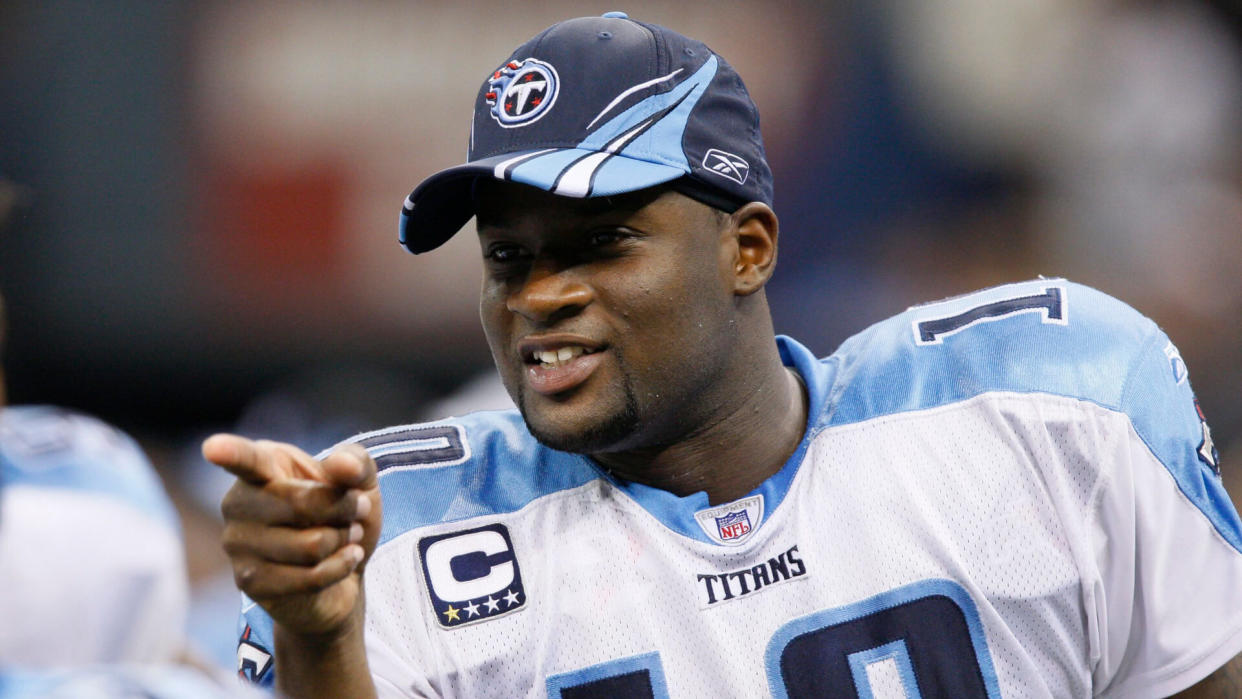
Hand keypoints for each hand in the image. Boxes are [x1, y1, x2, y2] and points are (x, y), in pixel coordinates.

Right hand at [203, 435, 381, 636]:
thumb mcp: (360, 482)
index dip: (230, 452)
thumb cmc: (341, 515)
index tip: (212, 448)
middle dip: (345, 510)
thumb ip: (356, 464)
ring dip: (344, 541)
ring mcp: (237, 544)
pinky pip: (309, 577)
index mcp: (263, 465)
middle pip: (303, 504)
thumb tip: (342, 464)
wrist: (342, 570)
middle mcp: (238, 502)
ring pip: (310, 545)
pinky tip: (346, 560)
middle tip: (358, 511)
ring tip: (346, 537)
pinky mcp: (248, 582)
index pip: (246, 459)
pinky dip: (341, 567)